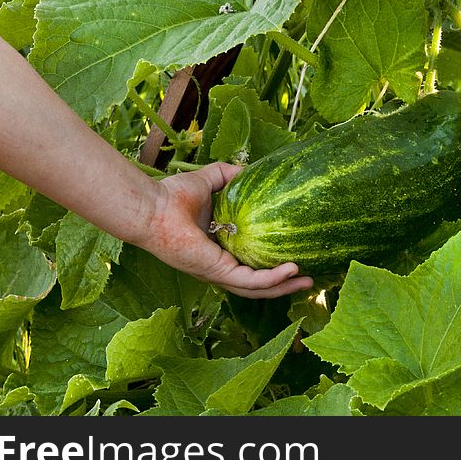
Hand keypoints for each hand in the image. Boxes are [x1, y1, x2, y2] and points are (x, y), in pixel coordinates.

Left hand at [137, 162, 313, 297]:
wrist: (152, 207)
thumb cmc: (171, 196)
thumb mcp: (208, 181)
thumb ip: (228, 176)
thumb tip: (248, 169)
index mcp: (217, 251)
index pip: (247, 266)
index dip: (271, 267)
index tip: (294, 260)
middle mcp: (217, 267)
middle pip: (256, 285)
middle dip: (283, 285)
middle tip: (308, 281)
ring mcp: (216, 273)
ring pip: (256, 289)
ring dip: (283, 287)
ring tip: (307, 283)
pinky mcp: (216, 271)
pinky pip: (249, 281)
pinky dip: (272, 279)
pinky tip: (291, 271)